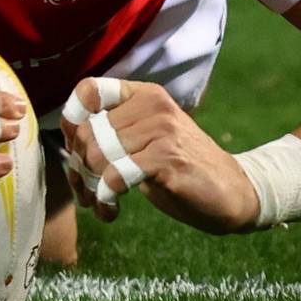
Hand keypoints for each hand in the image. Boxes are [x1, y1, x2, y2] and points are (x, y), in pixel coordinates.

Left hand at [58, 77, 258, 233]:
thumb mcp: (144, 142)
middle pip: (87, 131)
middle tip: (86, 189)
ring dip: (90, 187)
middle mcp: (152, 105)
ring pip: (97, 155)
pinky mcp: (167, 159)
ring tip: (99, 201)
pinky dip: (105, 198)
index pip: (89, 90)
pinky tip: (111, 209)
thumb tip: (67, 146)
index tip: (74, 149)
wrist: (233, 192)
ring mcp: (162, 130)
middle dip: (78, 167)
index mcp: (144, 94)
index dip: (71, 121)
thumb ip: (111, 135)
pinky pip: (115, 176)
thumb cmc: (179, 168)